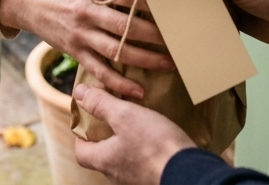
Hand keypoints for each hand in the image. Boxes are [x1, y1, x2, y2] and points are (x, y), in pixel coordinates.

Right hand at [0, 0, 174, 99]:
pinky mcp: (74, 51)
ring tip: (169, 64)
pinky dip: (119, 83)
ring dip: (146, 60)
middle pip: (126, 26)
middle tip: (181, 40)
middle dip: (156, 36)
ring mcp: (80, 34)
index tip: (175, 8)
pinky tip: (138, 91)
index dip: (152, 3)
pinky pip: (99, 70)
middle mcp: (86, 11)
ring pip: (117, 50)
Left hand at [72, 84, 195, 184]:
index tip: (90, 121)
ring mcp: (135, 182)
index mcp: (104, 161)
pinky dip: (145, 156)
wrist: (189, 174)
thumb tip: (79, 93)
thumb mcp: (125, 115)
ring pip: (124, 163)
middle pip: (103, 158)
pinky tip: (158, 144)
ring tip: (140, 130)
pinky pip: (143, 168)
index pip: (81, 153)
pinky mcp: (153, 182)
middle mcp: (116, 177)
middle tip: (117, 121)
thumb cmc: (155, 145)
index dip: (82, 136)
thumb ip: (101, 104)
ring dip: (128, 148)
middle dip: (107, 140)